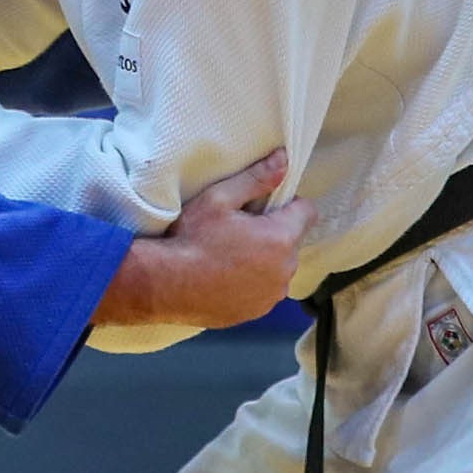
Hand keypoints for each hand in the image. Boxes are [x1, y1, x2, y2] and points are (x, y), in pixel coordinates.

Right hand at [95, 152, 317, 329]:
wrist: (164, 285)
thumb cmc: (191, 239)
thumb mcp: (219, 199)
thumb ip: (257, 179)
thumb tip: (284, 160)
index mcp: (281, 238)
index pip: (307, 212)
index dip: (288, 205)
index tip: (263, 208)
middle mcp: (284, 269)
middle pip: (292, 242)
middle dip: (274, 234)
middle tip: (239, 231)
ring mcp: (271, 295)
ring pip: (279, 269)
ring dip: (264, 261)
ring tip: (230, 257)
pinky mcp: (256, 312)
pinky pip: (264, 291)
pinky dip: (252, 284)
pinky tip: (225, 278)